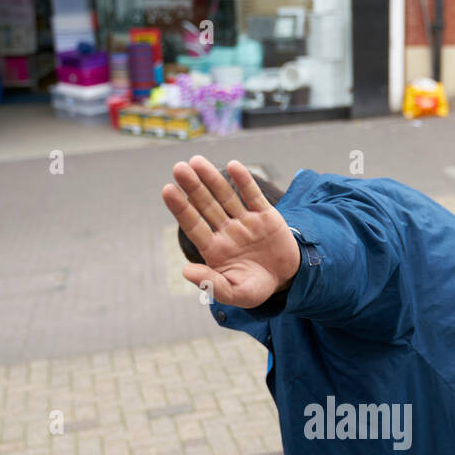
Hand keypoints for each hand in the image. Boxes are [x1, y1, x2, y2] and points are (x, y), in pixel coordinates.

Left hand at [162, 157, 300, 308]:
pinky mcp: (265, 215)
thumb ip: (211, 283)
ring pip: (226, 196)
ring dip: (212, 179)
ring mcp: (245, 221)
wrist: (287, 280)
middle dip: (193, 187)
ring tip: (197, 161)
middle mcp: (226, 231)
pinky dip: (244, 181)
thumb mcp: (235, 293)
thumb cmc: (255, 288)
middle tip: (179, 168)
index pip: (194, 226)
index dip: (181, 208)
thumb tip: (185, 271)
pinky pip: (253, 195)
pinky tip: (233, 166)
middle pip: (206, 205)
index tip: (167, 190)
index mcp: (215, 249)